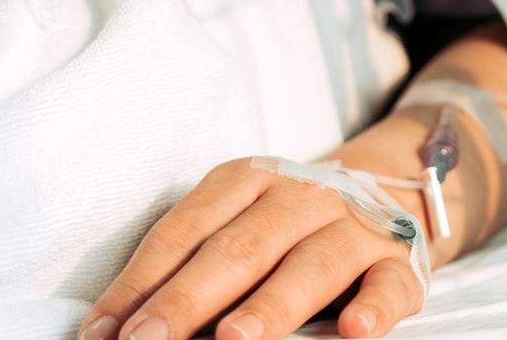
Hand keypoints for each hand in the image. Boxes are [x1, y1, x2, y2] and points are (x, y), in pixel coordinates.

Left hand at [78, 157, 424, 339]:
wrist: (390, 192)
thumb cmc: (289, 225)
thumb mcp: (239, 221)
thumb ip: (190, 264)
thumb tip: (120, 327)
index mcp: (250, 180)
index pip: (186, 230)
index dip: (143, 280)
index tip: (107, 332)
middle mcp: (302, 197)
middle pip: (241, 249)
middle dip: (189, 300)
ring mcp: (354, 228)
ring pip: (312, 267)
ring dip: (272, 306)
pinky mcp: (399, 262)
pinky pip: (388, 285)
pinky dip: (375, 307)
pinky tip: (355, 330)